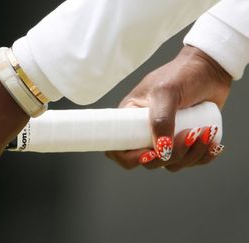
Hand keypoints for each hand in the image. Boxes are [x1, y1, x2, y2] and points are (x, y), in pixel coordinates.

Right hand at [106, 45, 230, 171]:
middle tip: (189, 134)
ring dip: (191, 155)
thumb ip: (161, 120)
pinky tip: (213, 144)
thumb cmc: (182, 73)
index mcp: (129, 118)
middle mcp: (145, 131)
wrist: (210, 68)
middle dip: (171, 156)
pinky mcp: (184, 141)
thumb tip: (161, 151)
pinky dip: (203, 158)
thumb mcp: (166, 92)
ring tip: (205, 131)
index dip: (131, 158)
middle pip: (149, 162)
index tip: (151, 153)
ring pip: (171, 164)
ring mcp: (165, 138)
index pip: (119, 149)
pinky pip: (190, 161)